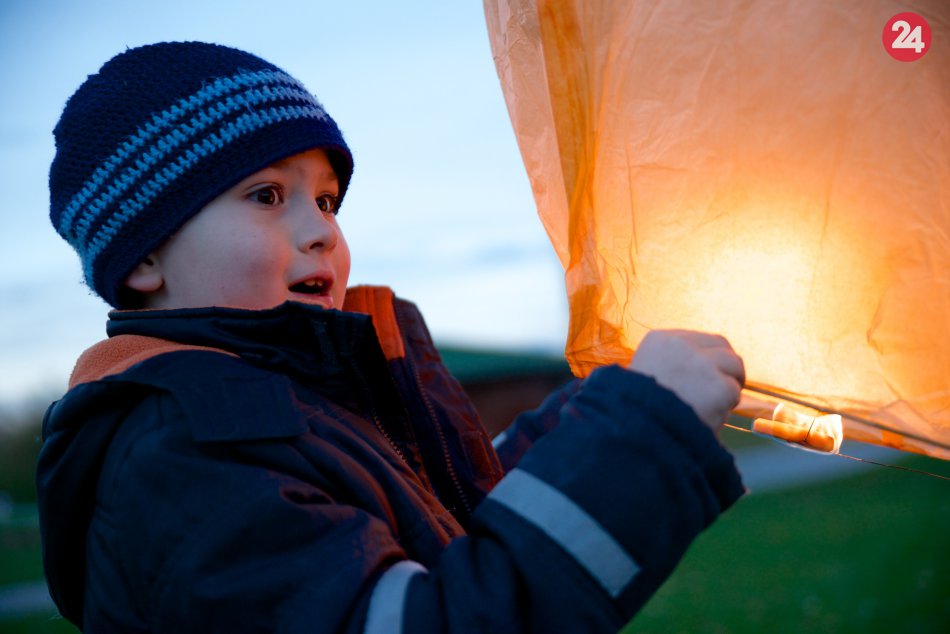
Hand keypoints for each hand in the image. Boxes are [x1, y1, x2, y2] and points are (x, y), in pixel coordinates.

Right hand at [629, 330, 744, 430]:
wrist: (634, 434)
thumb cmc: (635, 413)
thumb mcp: (645, 378)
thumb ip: (672, 367)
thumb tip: (703, 371)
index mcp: (659, 341)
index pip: (700, 340)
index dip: (708, 359)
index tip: (707, 376)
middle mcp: (681, 345)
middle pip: (722, 346)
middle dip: (726, 367)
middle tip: (721, 390)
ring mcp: (702, 364)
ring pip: (734, 366)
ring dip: (728, 387)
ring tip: (710, 408)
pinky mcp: (718, 387)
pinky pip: (733, 394)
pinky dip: (724, 409)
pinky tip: (706, 419)